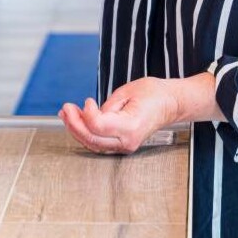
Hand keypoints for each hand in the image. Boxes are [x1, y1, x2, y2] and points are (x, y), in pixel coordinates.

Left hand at [60, 75, 217, 154]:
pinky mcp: (121, 144)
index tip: (87, 100)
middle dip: (74, 123)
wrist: (171, 103)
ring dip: (76, 128)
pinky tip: (75, 120)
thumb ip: (107, 106)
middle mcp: (127, 141)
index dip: (87, 113)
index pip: (98, 126)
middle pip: (92, 139)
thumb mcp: (127, 92)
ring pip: (92, 143)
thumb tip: (89, 115)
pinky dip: (84, 131)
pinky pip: (98, 142)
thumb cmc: (154, 94)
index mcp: (131, 126)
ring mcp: (125, 146)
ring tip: (66, 113)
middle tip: (66, 108)